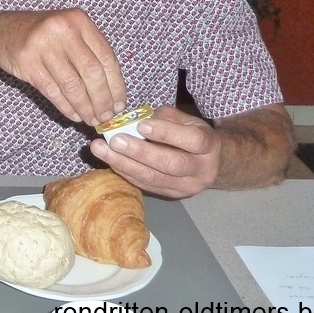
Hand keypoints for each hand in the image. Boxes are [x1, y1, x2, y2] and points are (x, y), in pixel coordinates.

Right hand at [0, 9, 126, 125]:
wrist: (2, 31)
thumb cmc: (43, 35)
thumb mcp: (69, 33)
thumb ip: (89, 53)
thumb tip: (113, 93)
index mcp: (79, 20)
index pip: (106, 58)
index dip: (116, 85)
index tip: (120, 105)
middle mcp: (63, 29)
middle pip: (91, 73)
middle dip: (102, 100)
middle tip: (106, 117)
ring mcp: (43, 45)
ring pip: (72, 85)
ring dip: (85, 107)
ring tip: (91, 120)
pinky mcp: (27, 62)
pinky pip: (53, 91)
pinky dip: (66, 107)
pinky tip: (74, 115)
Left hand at [88, 106, 220, 198]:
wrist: (212, 164)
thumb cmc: (193, 135)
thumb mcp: (188, 121)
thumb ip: (166, 118)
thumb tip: (136, 118)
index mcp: (209, 146)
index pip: (192, 140)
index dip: (166, 133)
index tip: (141, 126)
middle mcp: (201, 170)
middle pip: (171, 164)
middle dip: (140, 152)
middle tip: (115, 140)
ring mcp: (187, 187)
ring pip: (154, 178)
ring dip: (124, 164)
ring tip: (101, 150)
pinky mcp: (172, 195)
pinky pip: (146, 185)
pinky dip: (125, 172)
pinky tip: (110, 160)